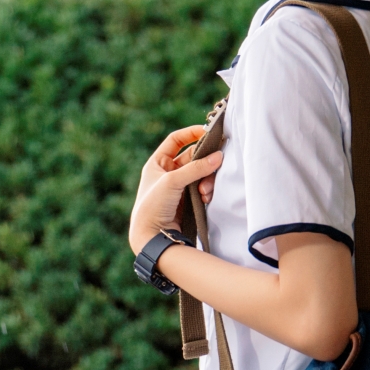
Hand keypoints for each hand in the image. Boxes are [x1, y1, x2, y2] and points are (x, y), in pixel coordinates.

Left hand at [128, 126, 223, 254]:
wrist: (151, 237)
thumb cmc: (152, 206)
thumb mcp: (172, 181)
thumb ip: (196, 168)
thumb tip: (218, 156)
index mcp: (157, 163)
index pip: (175, 140)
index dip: (191, 133)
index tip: (208, 131)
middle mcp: (167, 172)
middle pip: (192, 157)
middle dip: (204, 161)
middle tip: (218, 159)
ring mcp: (178, 186)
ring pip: (200, 173)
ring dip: (206, 179)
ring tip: (205, 192)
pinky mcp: (188, 200)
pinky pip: (202, 188)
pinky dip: (206, 191)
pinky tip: (205, 198)